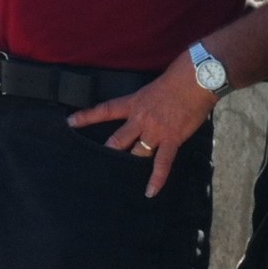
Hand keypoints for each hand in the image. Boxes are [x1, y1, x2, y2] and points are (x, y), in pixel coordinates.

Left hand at [66, 53, 217, 196]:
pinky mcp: (172, 139)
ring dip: (131, 163)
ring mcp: (155, 131)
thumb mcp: (154, 86)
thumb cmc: (179, 77)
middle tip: (96, 163)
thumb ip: (147, 101)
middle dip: (108, 151)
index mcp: (134, 102)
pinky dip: (157, 178)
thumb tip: (150, 109)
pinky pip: (162, 163)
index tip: (70, 122)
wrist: (198, 78)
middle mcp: (140, 118)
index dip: (86, 117)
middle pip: (117, 139)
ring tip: (121, 178)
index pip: (105, 110)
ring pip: (137, 153)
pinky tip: (150, 191)